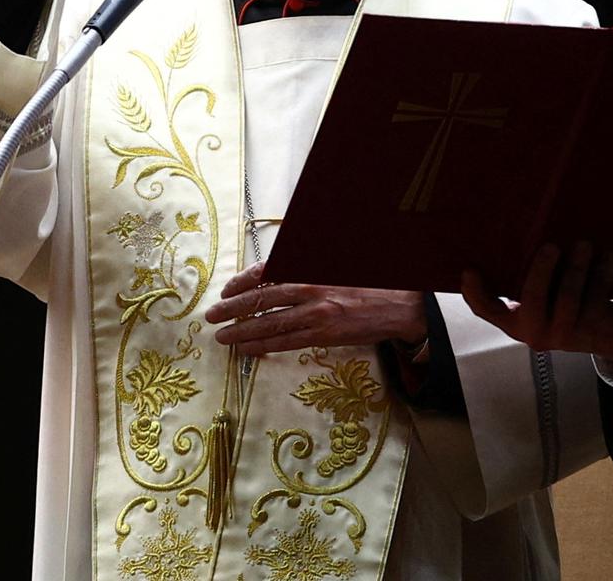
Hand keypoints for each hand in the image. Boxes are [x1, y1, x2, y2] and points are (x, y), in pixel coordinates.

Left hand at [203, 261, 426, 356]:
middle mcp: (311, 289)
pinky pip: (287, 342)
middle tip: (212, 316)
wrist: (400, 304)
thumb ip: (307, 264)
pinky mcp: (325, 335)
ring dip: (242, 332)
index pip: (267, 272)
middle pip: (262, 300)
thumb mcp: (336, 262)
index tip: (227, 290)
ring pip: (270, 324)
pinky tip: (247, 349)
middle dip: (233, 309)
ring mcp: (318, 314)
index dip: (243, 282)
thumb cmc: (369, 280)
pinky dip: (264, 346)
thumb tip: (275, 267)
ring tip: (223, 337)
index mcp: (312, 267)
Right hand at [461, 242, 612, 367]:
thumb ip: (526, 275)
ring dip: (576, 268)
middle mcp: (537, 331)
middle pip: (532, 301)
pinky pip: (597, 297)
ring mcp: (565, 333)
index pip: (487, 311)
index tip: (469, 270)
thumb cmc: (568, 303)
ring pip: (568, 298)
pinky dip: (604, 272)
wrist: (609, 334)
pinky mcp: (593, 329)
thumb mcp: (544, 294)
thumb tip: (516, 231)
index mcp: (517, 321)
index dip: (475, 293)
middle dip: (541, 272)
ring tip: (583, 244)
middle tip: (551, 246)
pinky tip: (609, 255)